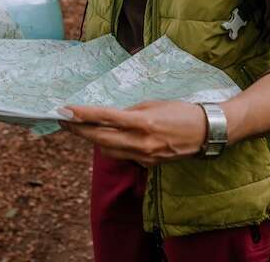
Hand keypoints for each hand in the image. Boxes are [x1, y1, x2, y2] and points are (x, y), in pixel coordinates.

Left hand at [58, 101, 208, 166]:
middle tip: (63, 121)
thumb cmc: (180, 112)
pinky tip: (107, 138)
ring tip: (80, 128)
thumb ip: (129, 112)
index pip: (105, 118)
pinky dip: (112, 147)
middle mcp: (141, 142)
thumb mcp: (153, 105)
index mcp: (143, 122)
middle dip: (79, 131)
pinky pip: (123, 156)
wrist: (206, 133)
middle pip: (100, 140)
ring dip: (93, 140)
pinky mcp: (148, 164)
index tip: (64, 111)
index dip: (82, 115)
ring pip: (108, 151)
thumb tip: (109, 117)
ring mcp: (144, 156)